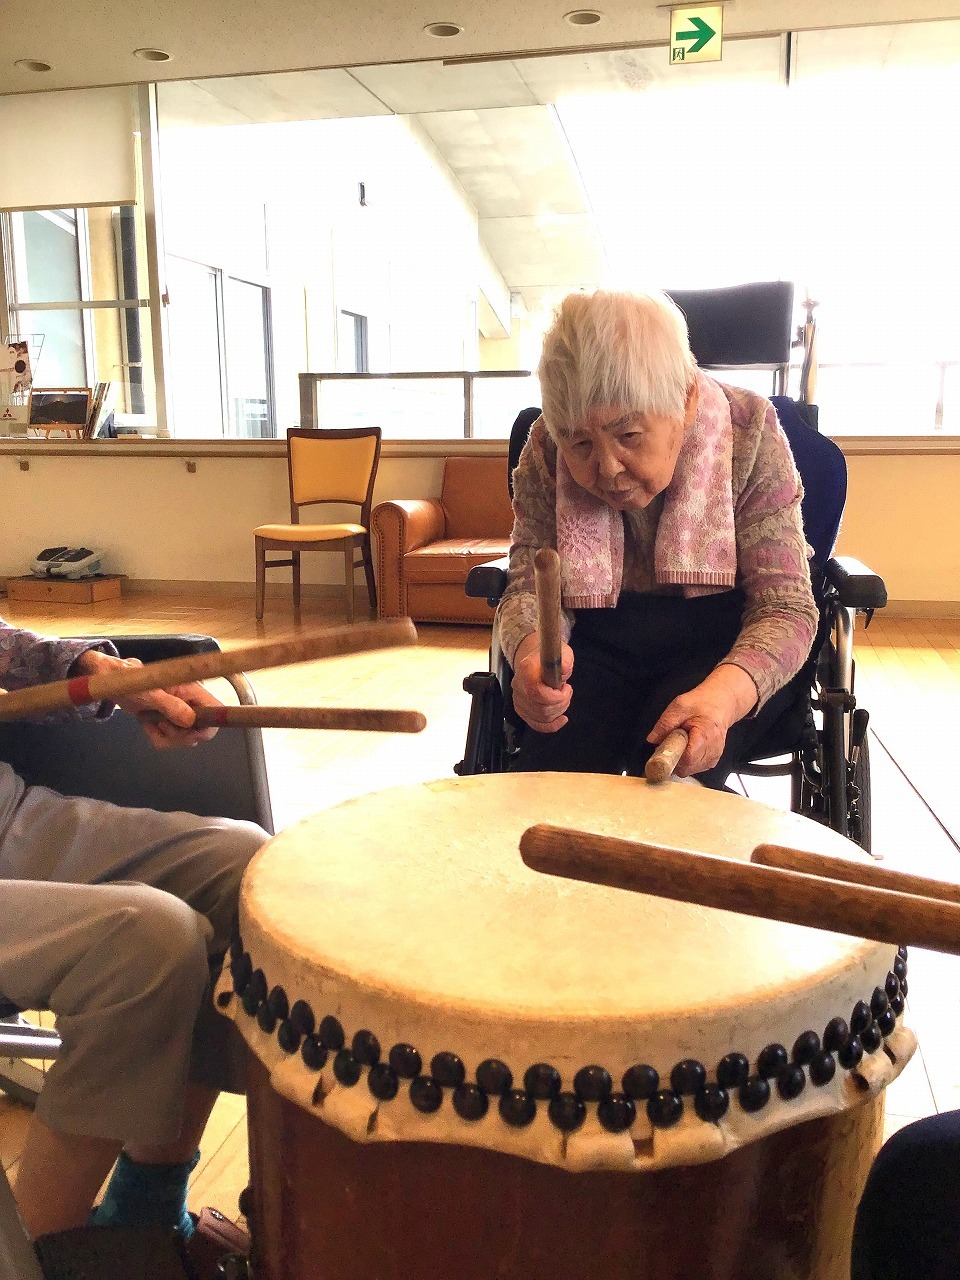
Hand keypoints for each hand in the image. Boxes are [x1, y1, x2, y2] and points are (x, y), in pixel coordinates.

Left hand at [72, 649, 221, 749]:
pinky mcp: (168, 723)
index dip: (208, 726)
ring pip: (184, 739)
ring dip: (164, 735)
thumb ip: (171, 706)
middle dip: (179, 735)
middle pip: (200, 732)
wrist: (112, 682)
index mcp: (192, 691)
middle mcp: (190, 703)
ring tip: (150, 720)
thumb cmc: (130, 680)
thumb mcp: (149, 693)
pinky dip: (156, 736)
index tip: (189, 731)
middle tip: (161, 724)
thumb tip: (190, 721)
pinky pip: (169, 741)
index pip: (216, 711)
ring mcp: (179, 714)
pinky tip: (146, 724)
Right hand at [510, 633, 573, 733]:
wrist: (536, 660)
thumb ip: (564, 660)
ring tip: (563, 698)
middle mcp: (518, 685)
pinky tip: (562, 719)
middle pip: (540, 708)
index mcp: (526, 669)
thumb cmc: (549, 657)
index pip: (536, 691)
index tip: (566, 687)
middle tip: (567, 691)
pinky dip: (551, 726)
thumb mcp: (562, 652)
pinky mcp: (521, 709)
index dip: (554, 696)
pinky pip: (535, 724)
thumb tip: (564, 668)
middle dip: (561, 703)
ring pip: (540, 717)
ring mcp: (518, 699)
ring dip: (558, 711)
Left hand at [646, 665, 757, 777]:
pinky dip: (687, 762)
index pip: (687, 759)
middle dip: (674, 759)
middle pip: (688, 768)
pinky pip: (695, 768)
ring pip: (690, 770)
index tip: (663, 750)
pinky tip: (687, 748)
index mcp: (705, 736)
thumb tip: (652, 739)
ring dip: (680, 761)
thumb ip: (666, 723)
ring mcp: (714, 757)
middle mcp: (713, 750)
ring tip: (681, 744)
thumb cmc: (701, 704)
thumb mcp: (679, 706)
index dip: (672, 758)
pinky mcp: (712, 761)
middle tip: (670, 744)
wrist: (720, 704)